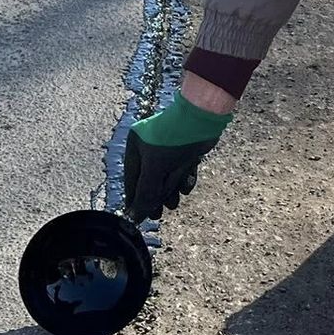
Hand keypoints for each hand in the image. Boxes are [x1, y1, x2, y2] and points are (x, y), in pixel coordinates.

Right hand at [122, 89, 232, 219]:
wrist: (201, 119)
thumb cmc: (171, 141)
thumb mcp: (154, 169)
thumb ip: (145, 193)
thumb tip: (136, 216)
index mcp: (136, 145)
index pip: (132, 178)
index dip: (134, 198)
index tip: (137, 215)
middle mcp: (150, 147)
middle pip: (150, 180)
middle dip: (155, 197)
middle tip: (157, 214)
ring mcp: (169, 150)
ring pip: (167, 177)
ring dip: (170, 192)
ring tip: (173, 203)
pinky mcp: (185, 152)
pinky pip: (181, 171)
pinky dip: (183, 180)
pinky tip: (186, 185)